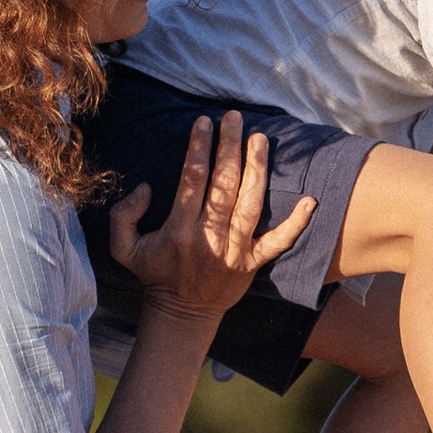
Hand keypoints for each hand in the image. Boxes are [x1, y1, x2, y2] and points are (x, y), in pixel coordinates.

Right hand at [107, 110, 316, 320]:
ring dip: (257, 169)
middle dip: (229, 147)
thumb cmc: (154, 275)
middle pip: (223, 185)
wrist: (181, 314)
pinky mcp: (252, 263)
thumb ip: (124, 215)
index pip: (192, 180)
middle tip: (233, 118)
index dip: (198, 148)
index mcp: (178, 231)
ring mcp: (234, 251)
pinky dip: (296, 224)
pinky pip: (278, 243)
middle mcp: (208, 238)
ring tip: (260, 139)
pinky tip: (310, 201)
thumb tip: (144, 186)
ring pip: (250, 205)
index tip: (203, 122)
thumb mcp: (123, 248)